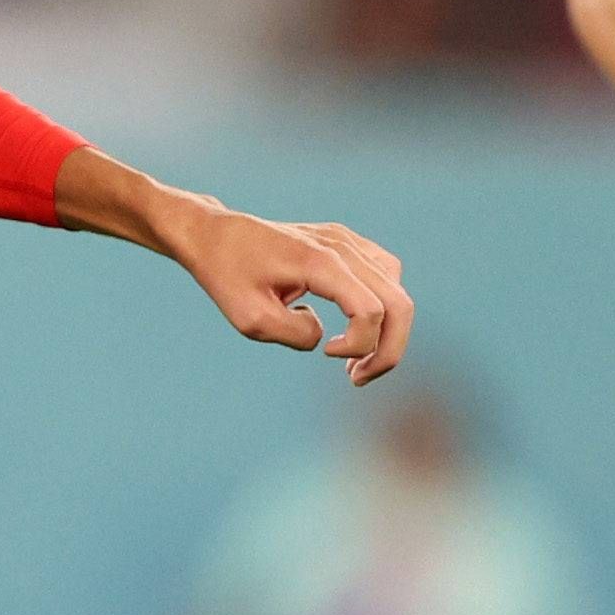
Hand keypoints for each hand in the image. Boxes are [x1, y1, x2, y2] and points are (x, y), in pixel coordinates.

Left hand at [164, 201, 414, 384]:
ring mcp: (347, 241)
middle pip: (399, 304)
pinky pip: (384, 277)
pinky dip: (381, 307)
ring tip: (355, 357)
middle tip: (357, 378)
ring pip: (396, 291)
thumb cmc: (227, 276)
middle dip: (388, 350)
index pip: (370, 311)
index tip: (327, 353)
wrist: (215, 235)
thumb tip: (325, 338)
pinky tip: (356, 325)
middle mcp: (342, 247)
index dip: (359, 345)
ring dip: (387, 331)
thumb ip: (295, 335)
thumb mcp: (251, 319)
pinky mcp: (345, 242)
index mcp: (320, 262)